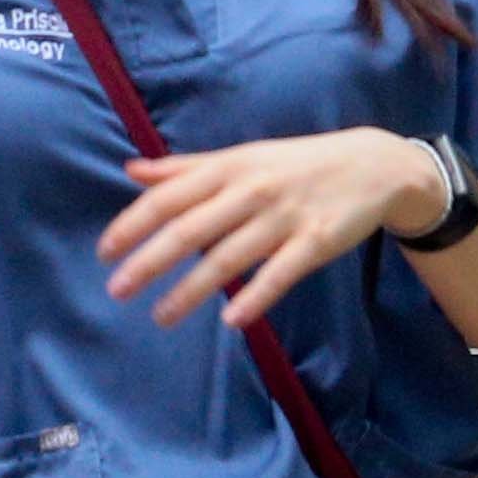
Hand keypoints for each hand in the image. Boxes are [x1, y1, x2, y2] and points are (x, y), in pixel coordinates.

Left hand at [103, 129, 447, 327]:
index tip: (104, 253)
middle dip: (150, 262)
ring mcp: (285, 217)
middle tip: (117, 290)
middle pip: (189, 229)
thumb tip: (132, 171)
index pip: (168, 198)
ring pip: (228, 257)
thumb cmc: (295, 164)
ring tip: (160, 316)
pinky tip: (231, 320)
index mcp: (227, 168)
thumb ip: (186, 168)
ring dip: (191, 290)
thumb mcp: (240, 157)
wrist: (374, 165)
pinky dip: (255, 297)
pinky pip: (280, 273)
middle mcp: (251, 190)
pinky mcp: (318, 241)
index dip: (133, 225)